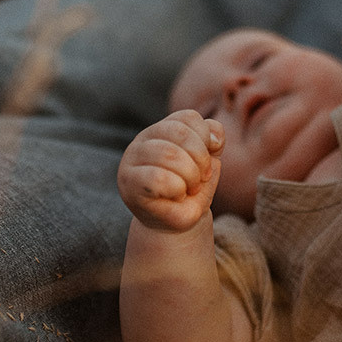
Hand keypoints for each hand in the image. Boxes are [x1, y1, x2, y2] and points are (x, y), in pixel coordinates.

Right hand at [118, 110, 223, 231]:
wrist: (175, 223)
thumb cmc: (191, 191)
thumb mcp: (208, 163)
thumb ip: (212, 143)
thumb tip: (213, 137)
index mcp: (163, 129)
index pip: (188, 117)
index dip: (205, 139)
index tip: (208, 162)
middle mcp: (143, 139)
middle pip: (179, 132)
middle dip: (200, 158)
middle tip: (202, 178)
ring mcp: (132, 159)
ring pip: (168, 153)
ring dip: (190, 175)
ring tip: (191, 188)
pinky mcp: (128, 183)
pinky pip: (158, 177)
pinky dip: (177, 188)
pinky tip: (176, 196)